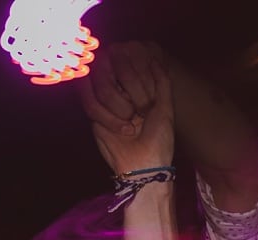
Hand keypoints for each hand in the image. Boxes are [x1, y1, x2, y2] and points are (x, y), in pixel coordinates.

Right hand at [77, 43, 174, 173]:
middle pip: (113, 67)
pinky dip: (110, 118)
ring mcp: (105, 101)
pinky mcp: (93, 115)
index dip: (141, 78)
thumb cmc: (158, 138)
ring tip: (133, 124)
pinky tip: (124, 130)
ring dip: (120, 106)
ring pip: (101, 84)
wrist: (145, 165)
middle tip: (143, 114)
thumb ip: (161, 80)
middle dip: (133, 92)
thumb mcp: (166, 107)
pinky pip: (91, 103)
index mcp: (139, 87)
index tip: (151, 102)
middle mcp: (120, 90)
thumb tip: (153, 57)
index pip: (131, 62)